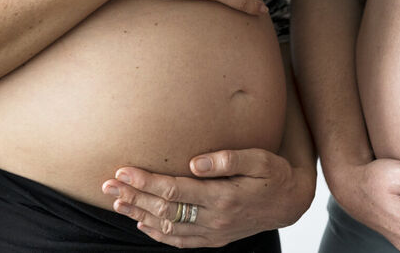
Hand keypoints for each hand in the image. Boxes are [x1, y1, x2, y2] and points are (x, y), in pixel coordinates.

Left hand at [101, 148, 315, 248]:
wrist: (291, 203)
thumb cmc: (275, 175)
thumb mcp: (260, 159)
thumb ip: (229, 159)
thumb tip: (196, 161)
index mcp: (223, 197)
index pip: (174, 191)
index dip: (146, 181)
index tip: (123, 170)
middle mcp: (214, 219)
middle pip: (164, 210)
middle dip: (134, 196)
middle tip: (108, 186)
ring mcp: (213, 232)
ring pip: (167, 228)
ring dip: (139, 215)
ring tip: (118, 203)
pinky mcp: (215, 239)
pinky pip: (180, 241)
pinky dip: (158, 235)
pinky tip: (143, 225)